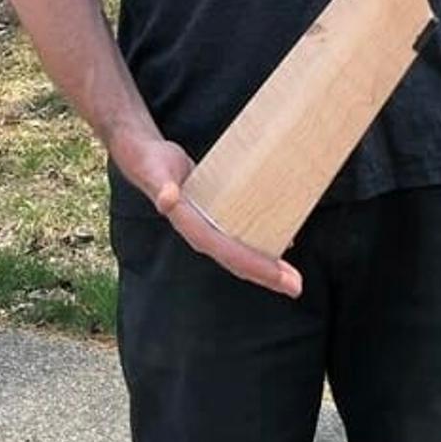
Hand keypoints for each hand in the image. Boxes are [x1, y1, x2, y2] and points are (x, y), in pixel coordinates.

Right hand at [110, 131, 303, 298]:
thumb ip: (161, 187)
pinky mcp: (215, 215)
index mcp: (192, 228)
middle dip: (268, 274)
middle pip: (239, 260)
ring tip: (291, 275)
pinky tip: (282, 238)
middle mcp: (203, 233)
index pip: (230, 253)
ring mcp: (210, 226)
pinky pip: (240, 234)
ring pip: (241, 251)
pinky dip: (260, 240)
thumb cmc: (151, 163)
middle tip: (296, 286)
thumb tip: (167, 199)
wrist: (144, 156)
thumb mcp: (156, 171)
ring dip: (266, 264)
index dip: (257, 266)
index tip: (281, 277)